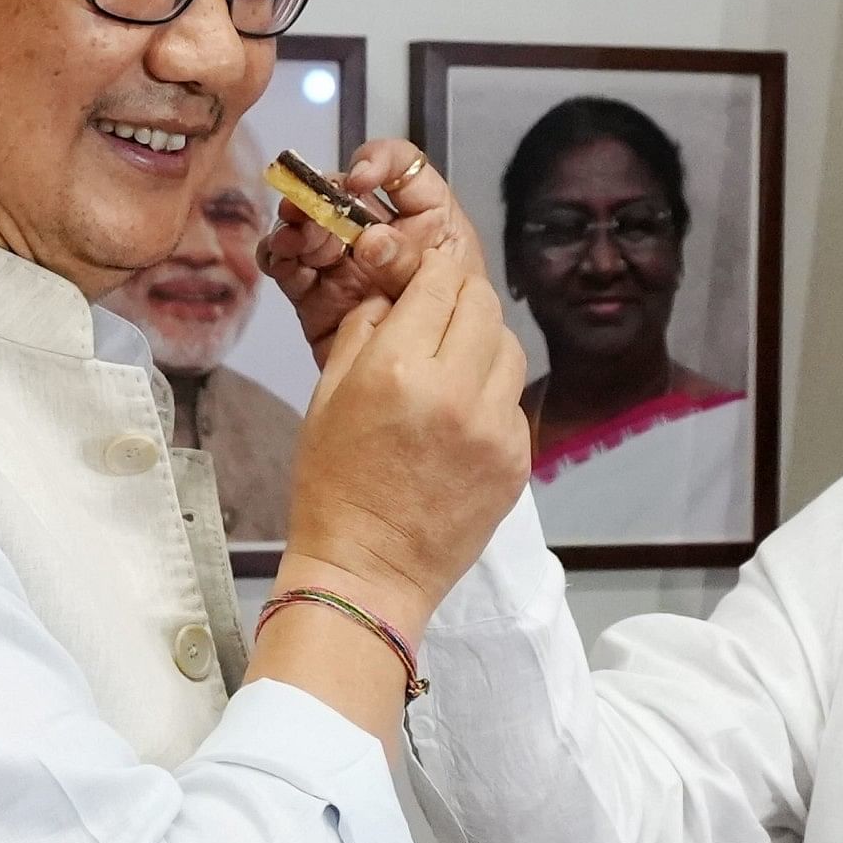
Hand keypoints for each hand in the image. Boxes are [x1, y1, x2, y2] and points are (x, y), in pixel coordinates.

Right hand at [259, 138, 473, 360]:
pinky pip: (289, 267)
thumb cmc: (458, 338)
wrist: (428, 404)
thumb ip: (409, 262)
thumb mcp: (445, 292)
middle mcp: (381, 233)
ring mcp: (345, 263)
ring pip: (309, 225)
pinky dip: (277, 257)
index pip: (402, 167)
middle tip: (309, 214)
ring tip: (292, 240)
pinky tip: (279, 259)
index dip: (379, 161)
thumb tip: (371, 239)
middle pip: (342, 194)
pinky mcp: (315, 294)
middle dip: (322, 197)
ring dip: (295, 224)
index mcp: (427, 218)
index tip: (360, 180)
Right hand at [270, 233, 531, 638]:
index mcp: (399, 369)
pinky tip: (461, 419)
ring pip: (509, 347)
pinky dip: (492, 396)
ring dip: (483, 343)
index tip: (426, 273)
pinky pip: (514, 401)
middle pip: (483, 305)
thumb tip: (392, 298)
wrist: (367, 571)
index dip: (431, 270)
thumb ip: (362, 334)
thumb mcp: (326, 399)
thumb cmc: (333, 489)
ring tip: (453, 368)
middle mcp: (455, 392)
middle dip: (460, 298)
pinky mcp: (517, 460)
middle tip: (440, 313)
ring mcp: (494, 428)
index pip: (437, 283)